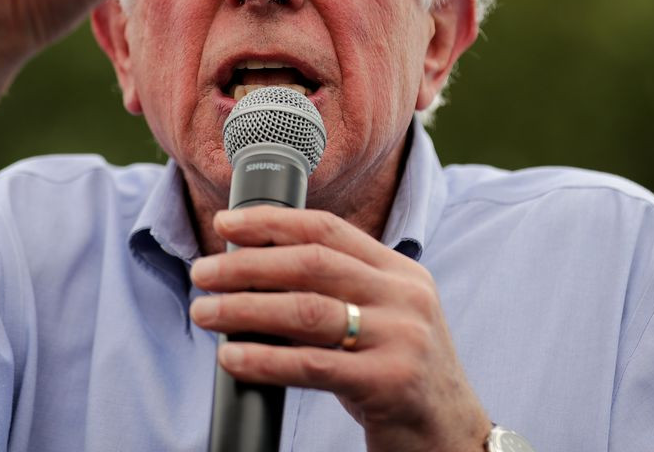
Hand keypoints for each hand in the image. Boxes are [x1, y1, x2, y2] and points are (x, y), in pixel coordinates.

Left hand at [189, 207, 490, 451]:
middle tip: (202, 273)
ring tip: (204, 311)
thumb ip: (337, 290)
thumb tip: (250, 269)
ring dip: (244, 308)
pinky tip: (232, 357)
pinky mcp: (390, 383)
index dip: (272, 222)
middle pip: (311, 264)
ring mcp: (401, 338)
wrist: (450, 435)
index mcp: (400, 272)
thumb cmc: (397, 373)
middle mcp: (405, 297)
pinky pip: (313, 365)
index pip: (328, 230)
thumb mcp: (381, 319)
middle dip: (246, 264)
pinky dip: (264, 359)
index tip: (226, 223)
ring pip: (306, 311)